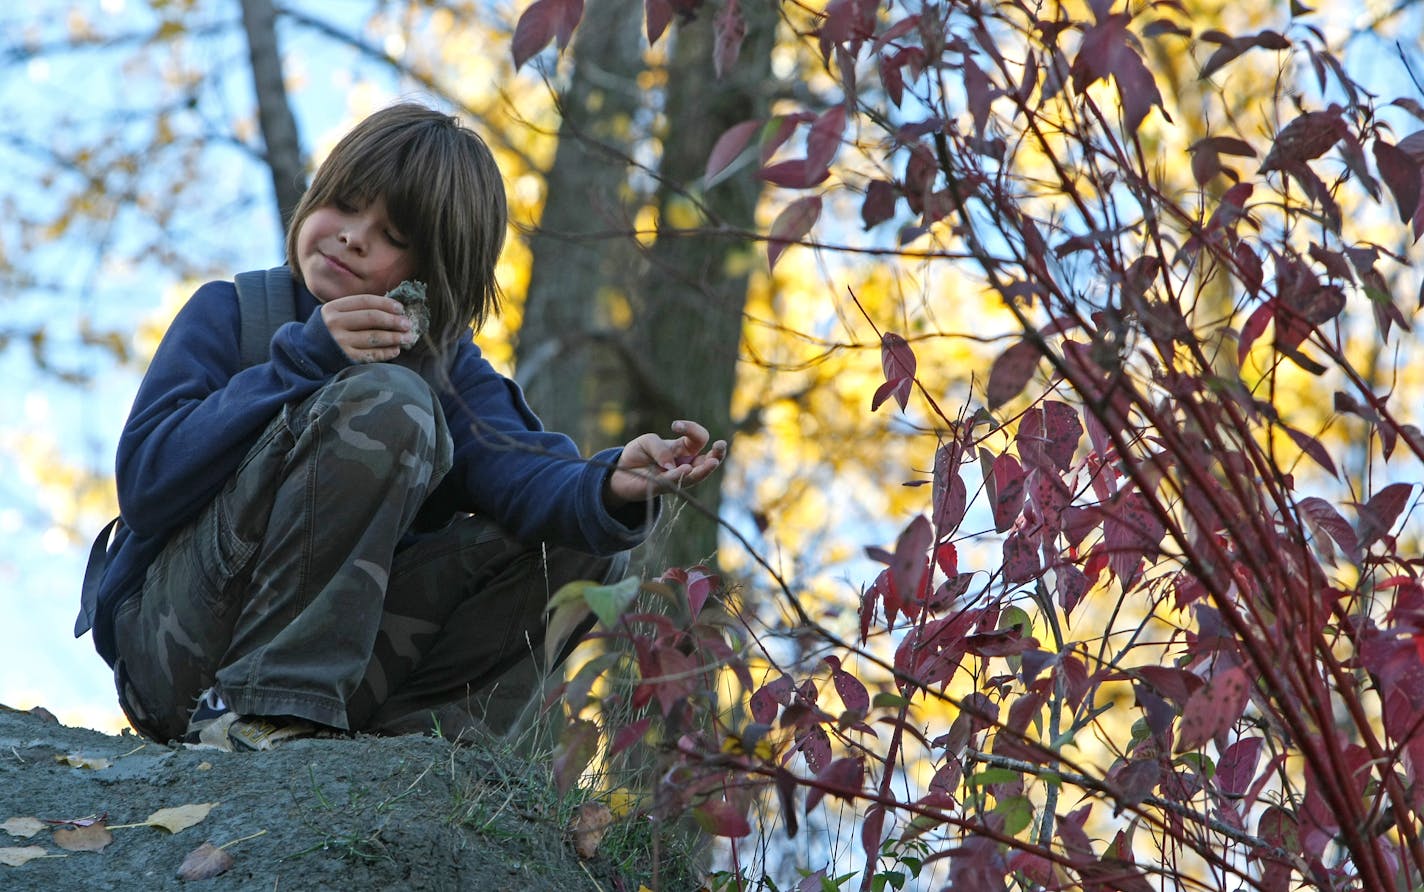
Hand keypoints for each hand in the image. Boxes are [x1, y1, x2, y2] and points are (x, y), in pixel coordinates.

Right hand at [320, 293, 415, 363]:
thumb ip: (357, 310)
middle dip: (394, 320)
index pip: (365, 301)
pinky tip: (396, 350)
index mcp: (333, 308)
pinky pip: (371, 354)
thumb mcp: (335, 314)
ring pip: (374, 337)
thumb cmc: (329, 331)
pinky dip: (386, 352)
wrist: (307, 353)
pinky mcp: (345, 358)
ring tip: (407, 337)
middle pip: (372, 318)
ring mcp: (340, 341)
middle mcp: (335, 323)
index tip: (401, 308)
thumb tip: (392, 310)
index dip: (386, 303)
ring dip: (394, 337)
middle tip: (408, 324)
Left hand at [605, 420, 727, 506]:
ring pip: (696, 475)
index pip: (698, 439)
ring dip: (705, 469)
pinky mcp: (663, 488)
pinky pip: (675, 482)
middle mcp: (685, 464)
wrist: (620, 472)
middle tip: (720, 445)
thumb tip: (672, 466)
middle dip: (717, 453)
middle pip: (708, 460)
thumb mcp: (646, 442)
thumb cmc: (638, 454)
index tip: (675, 425)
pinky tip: (686, 470)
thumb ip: (660, 448)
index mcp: (684, 449)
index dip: (691, 429)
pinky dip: (680, 476)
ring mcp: (676, 477)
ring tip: (713, 462)